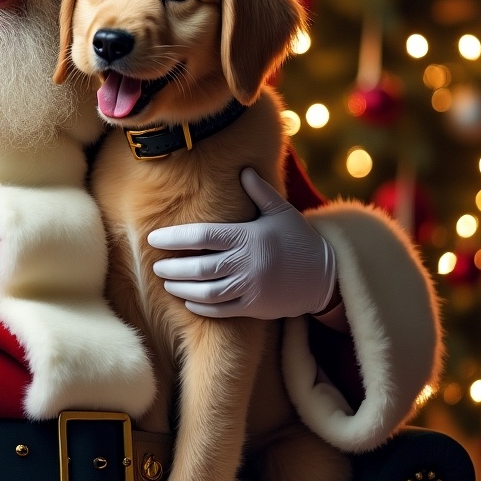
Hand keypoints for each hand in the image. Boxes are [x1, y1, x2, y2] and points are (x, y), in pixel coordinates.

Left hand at [148, 167, 336, 319]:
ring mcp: (250, 287)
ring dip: (182, 288)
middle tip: (156, 265)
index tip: (154, 238)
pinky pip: (221, 310)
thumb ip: (259, 192)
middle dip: (173, 267)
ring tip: (167, 282)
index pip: (202, 236)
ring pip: (207, 292)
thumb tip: (244, 170)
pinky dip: (201, 306)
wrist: (326, 276)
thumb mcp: (281, 211)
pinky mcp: (254, 307)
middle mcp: (246, 263)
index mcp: (247, 237)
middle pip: (199, 268)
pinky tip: (188, 301)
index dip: (174, 238)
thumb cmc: (298, 239)